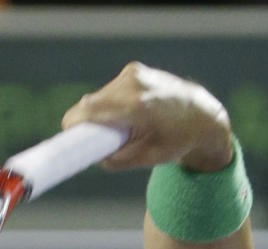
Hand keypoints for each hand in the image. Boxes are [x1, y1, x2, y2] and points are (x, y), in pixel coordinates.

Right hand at [61, 62, 232, 173]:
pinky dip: (111, 104)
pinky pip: (110, 90)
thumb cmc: (177, 140)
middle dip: (86, 123)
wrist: (201, 115)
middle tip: (92, 142)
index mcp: (136, 107)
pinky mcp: (134, 70)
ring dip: (100, 113)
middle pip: (90, 103)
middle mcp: (133, 84)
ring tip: (118, 130)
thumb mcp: (148, 158)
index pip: (89, 111)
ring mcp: (133, 74)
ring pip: (99, 96)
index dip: (72, 126)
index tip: (66, 139)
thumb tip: (95, 158)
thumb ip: (118, 160)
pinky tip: (125, 116)